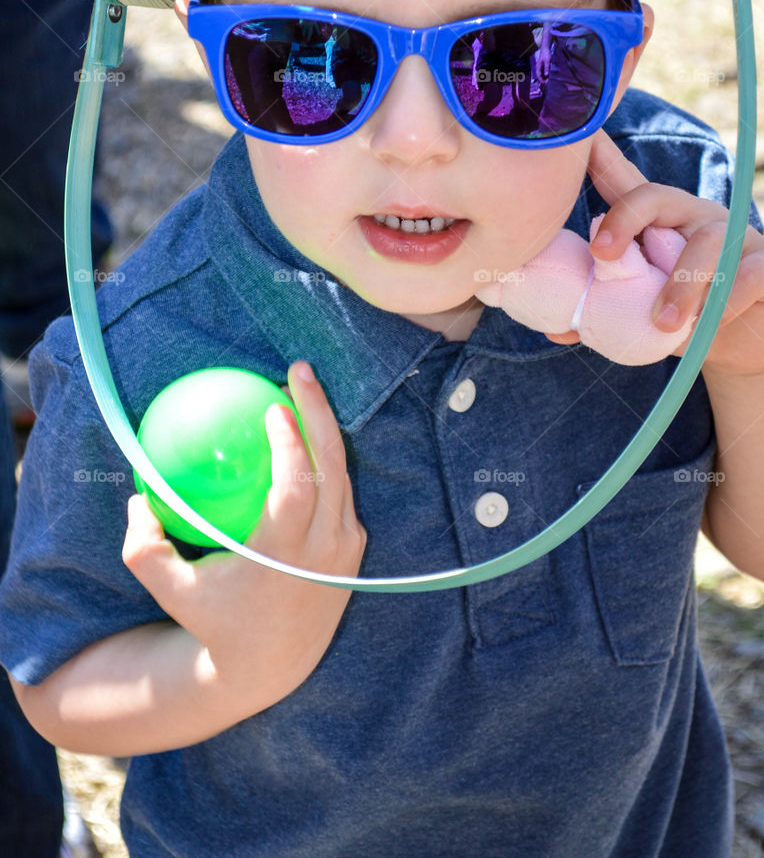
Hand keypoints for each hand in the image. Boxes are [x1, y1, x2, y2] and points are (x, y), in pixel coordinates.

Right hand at [122, 361, 366, 707]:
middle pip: (333, 468)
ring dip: (326, 427)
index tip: (274, 404)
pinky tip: (305, 427)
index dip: (293, 444)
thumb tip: (135, 495)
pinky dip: (326, 456)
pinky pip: (343, 490)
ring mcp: (346, 551)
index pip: (299, 489)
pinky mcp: (355, 550)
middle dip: (320, 412)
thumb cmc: (214, 621)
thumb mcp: (170, 591)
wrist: (270, 667)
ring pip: (344, 474)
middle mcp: (325, 551)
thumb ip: (143, 548)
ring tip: (304, 386)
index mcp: (287, 557)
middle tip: (300, 371)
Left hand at [545, 131, 763, 375]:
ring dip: (681, 284)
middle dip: (624, 220)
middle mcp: (692, 215)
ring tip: (664, 323)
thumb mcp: (638, 312)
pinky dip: (724, 304)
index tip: (578, 139)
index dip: (599, 158)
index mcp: (655, 222)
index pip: (623, 184)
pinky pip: (746, 276)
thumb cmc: (680, 317)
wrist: (743, 344)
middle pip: (655, 197)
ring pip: (705, 242)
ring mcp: (735, 233)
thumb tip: (556, 330)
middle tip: (602, 254)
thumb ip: (604, 312)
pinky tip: (709, 327)